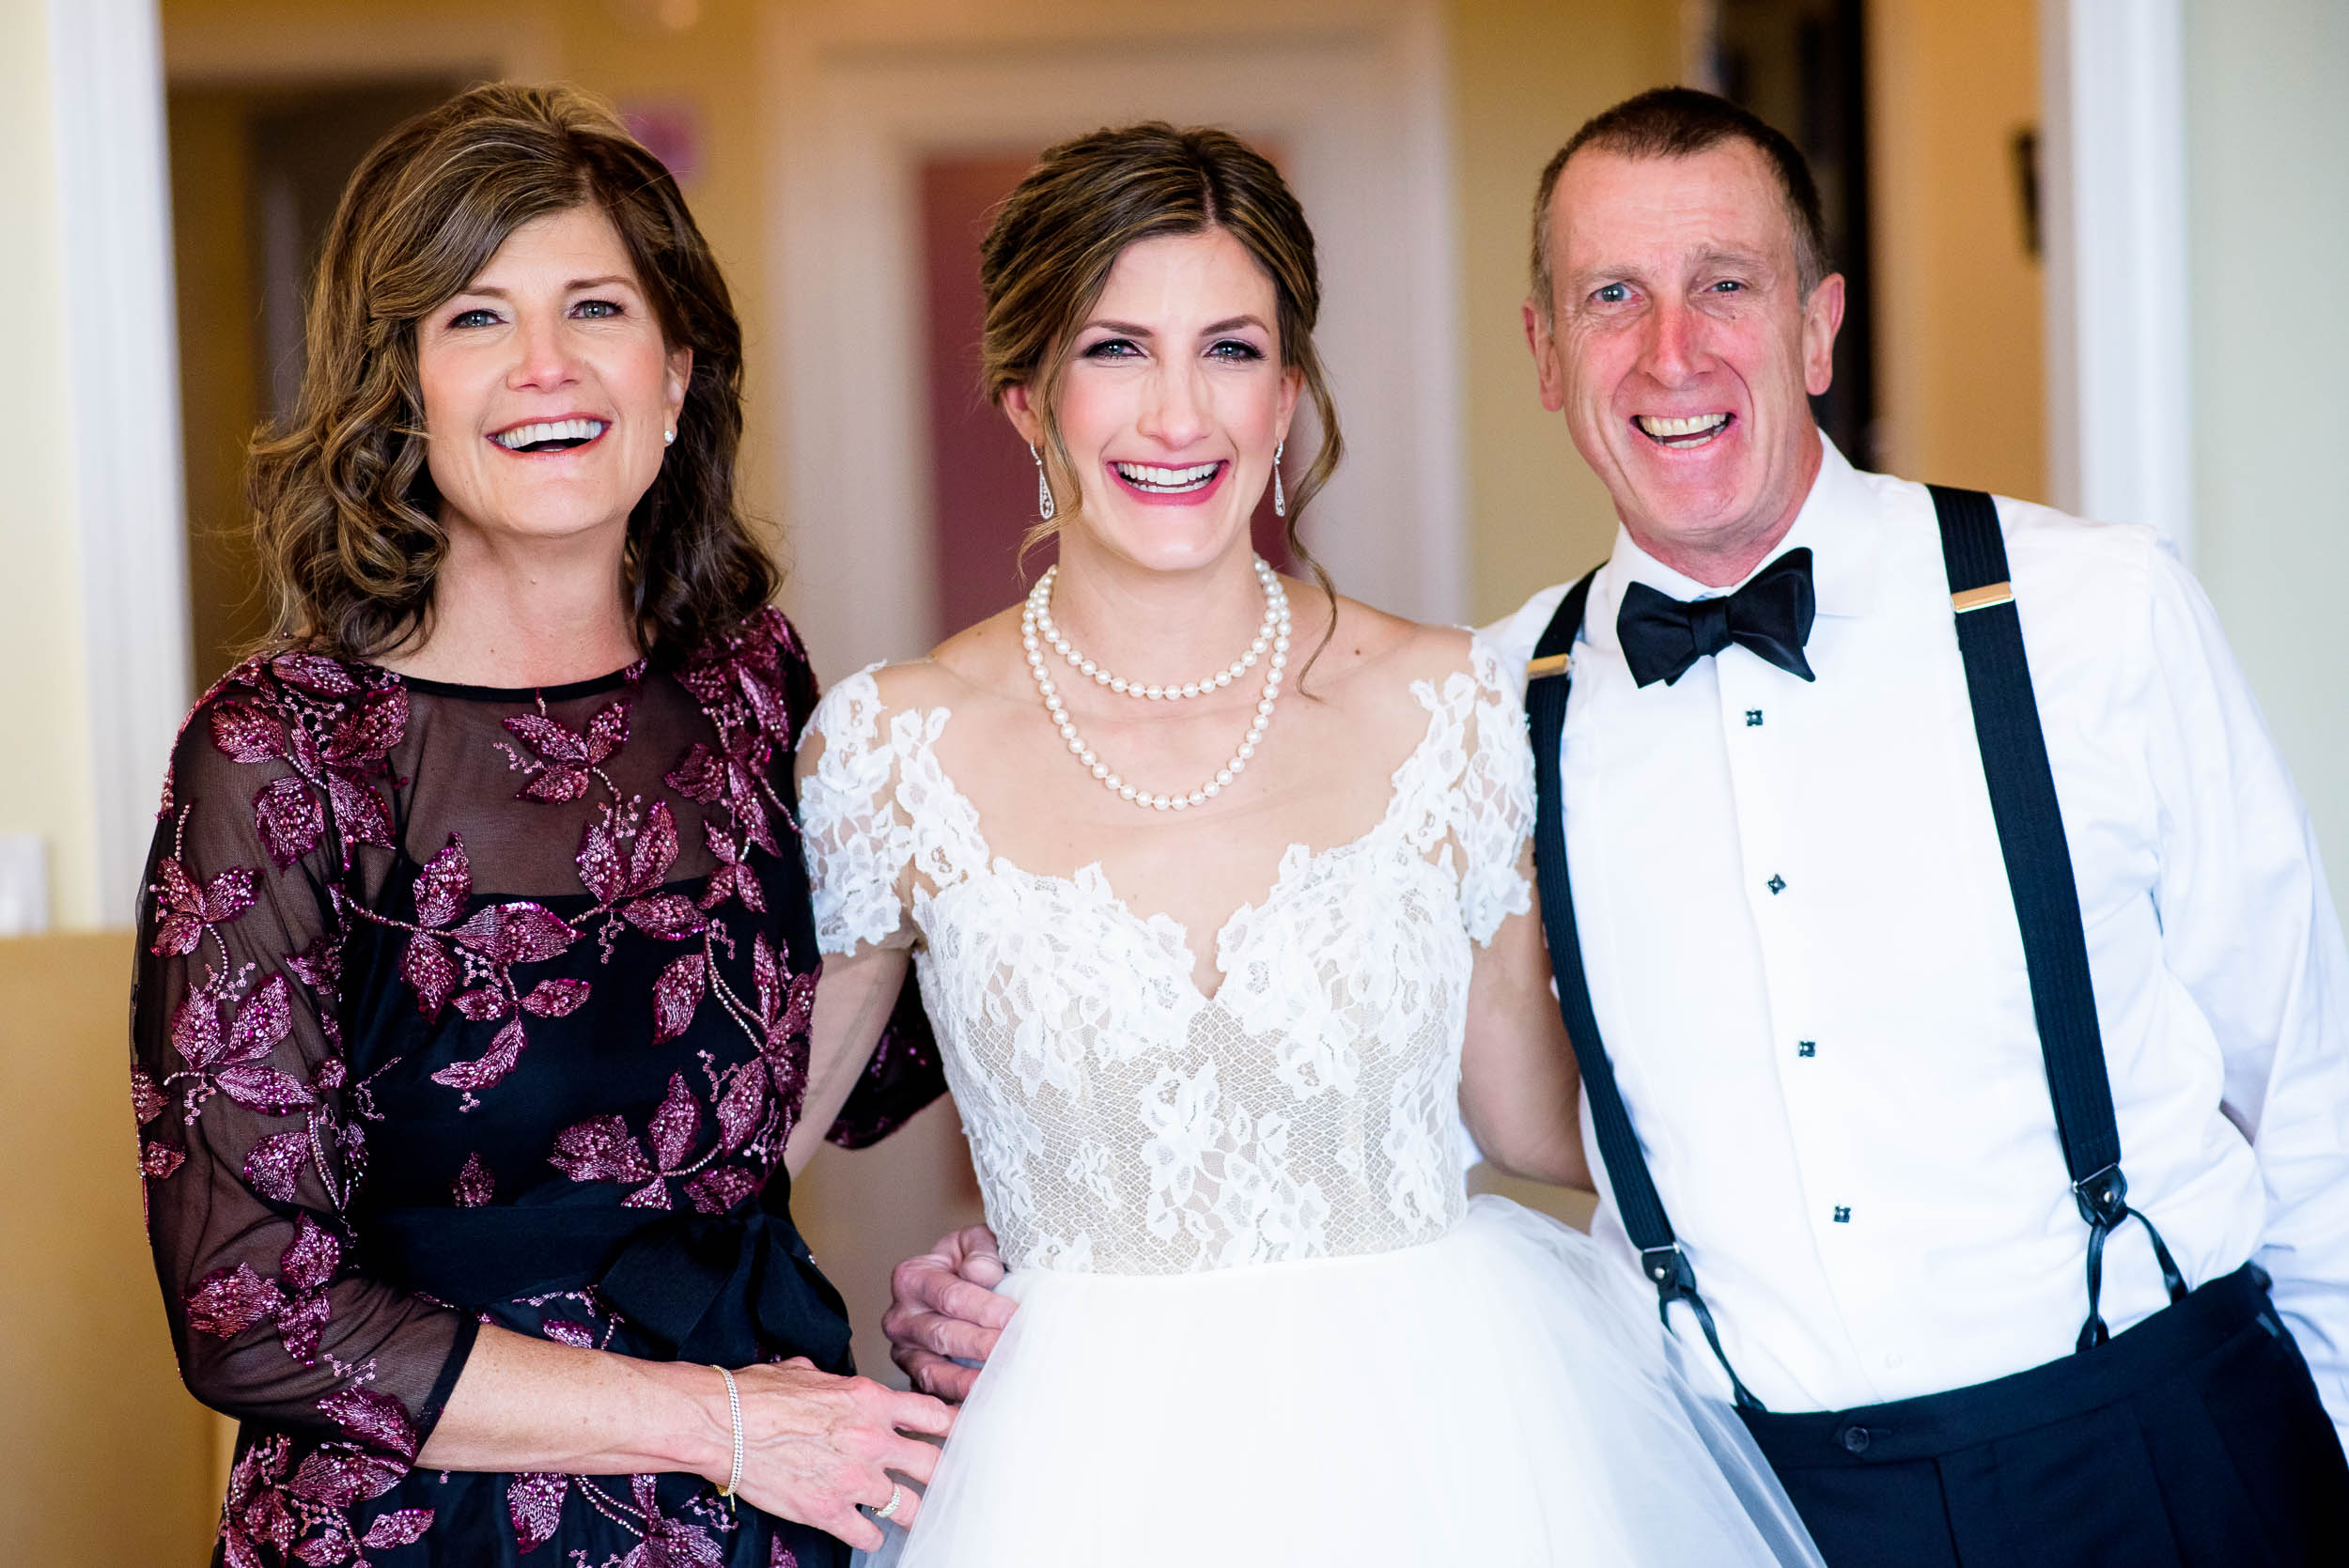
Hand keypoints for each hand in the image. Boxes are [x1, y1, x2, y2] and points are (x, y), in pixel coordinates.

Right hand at [722, 1357, 953, 1551]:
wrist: (724, 1423)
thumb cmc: (757, 1395)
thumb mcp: (809, 1372)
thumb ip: (836, 1382)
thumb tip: (832, 1382)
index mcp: (870, 1400)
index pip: (934, 1415)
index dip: (950, 1428)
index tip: (957, 1436)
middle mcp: (871, 1439)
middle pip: (933, 1464)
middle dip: (941, 1475)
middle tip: (944, 1482)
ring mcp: (854, 1479)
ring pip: (909, 1507)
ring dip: (912, 1512)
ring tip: (913, 1515)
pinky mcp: (829, 1511)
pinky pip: (869, 1536)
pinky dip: (871, 1538)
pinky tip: (867, 1533)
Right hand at [883, 1225, 1014, 1402]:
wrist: (954, 1286)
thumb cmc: (965, 1264)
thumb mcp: (973, 1242)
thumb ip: (980, 1249)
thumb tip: (982, 1273)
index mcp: (911, 1278)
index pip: (949, 1295)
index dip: (983, 1308)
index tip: (1013, 1317)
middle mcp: (900, 1317)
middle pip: (943, 1335)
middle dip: (982, 1344)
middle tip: (1014, 1350)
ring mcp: (903, 1352)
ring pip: (933, 1371)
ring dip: (970, 1380)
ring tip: (1001, 1381)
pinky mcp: (914, 1378)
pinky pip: (933, 1395)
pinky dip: (957, 1402)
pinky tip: (983, 1403)